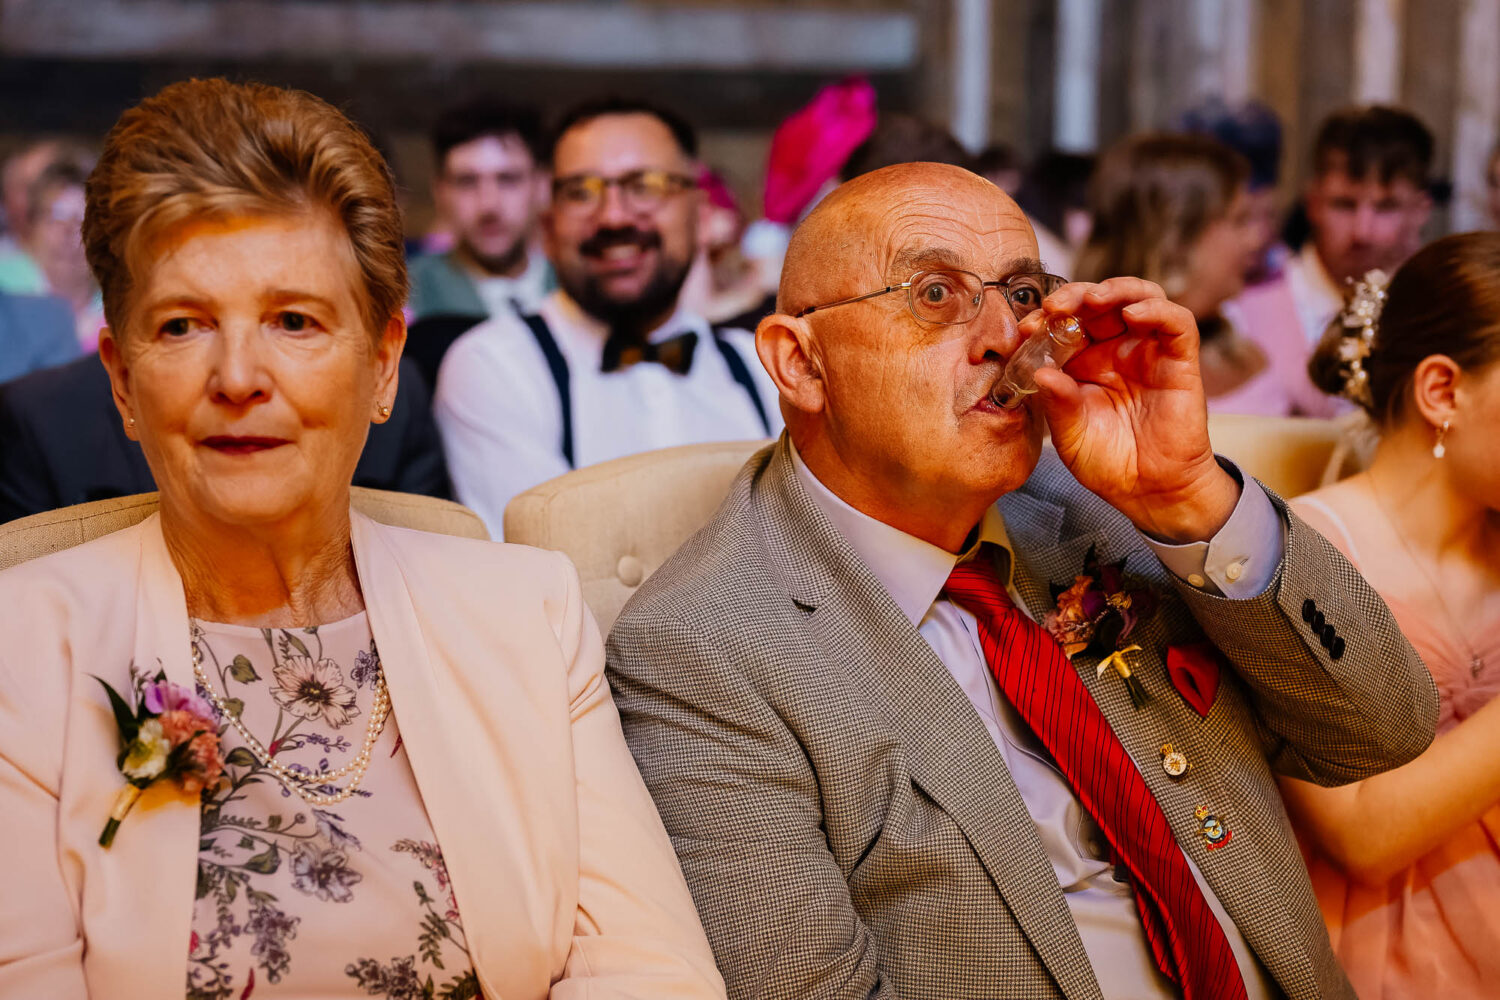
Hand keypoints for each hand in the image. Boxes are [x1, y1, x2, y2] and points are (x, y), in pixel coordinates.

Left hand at [1028, 277, 1239, 542]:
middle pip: (1102, 300)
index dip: (1048, 317)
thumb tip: (1040, 372)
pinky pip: (1176, 322)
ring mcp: (1149, 351)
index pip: (1068, 321)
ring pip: (1141, 297)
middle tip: (1056, 306)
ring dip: (1117, 290)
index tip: (1027, 327)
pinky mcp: (1180, 360)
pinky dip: (1157, 310)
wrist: (1148, 491)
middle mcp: (1117, 349)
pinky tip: (1133, 314)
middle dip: (1077, 295)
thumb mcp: (1069, 433)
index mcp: (1085, 360)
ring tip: (1094, 299)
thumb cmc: (1107, 462)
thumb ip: (1057, 402)